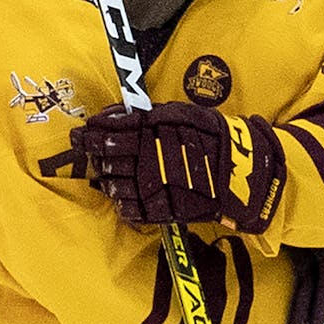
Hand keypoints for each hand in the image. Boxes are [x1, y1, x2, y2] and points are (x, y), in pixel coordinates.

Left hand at [72, 101, 286, 231]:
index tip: (82, 130)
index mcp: (151, 135)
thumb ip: (145, 114)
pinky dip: (121, 200)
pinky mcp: (159, 210)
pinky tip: (122, 193)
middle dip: (92, 151)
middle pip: (106, 157)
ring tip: (107, 170)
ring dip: (106, 176)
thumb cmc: (212, 136)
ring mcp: (150, 188)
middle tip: (84, 146)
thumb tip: (110, 113)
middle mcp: (145, 161)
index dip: (91, 132)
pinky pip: (127, 209)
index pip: (109, 132)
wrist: (240, 173)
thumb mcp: (182, 113)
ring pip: (112, 184)